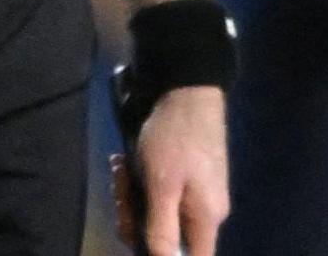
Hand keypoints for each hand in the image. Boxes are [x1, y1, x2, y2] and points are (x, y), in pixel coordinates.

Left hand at [115, 85, 228, 255]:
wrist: (185, 87)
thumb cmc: (175, 137)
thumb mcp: (162, 186)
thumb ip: (162, 229)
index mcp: (206, 218)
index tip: (140, 242)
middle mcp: (204, 211)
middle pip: (167, 238)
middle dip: (136, 219)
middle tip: (121, 192)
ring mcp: (194, 192)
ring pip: (158, 214)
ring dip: (132, 196)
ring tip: (122, 168)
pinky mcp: (183, 176)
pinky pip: (159, 194)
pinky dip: (139, 182)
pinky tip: (126, 163)